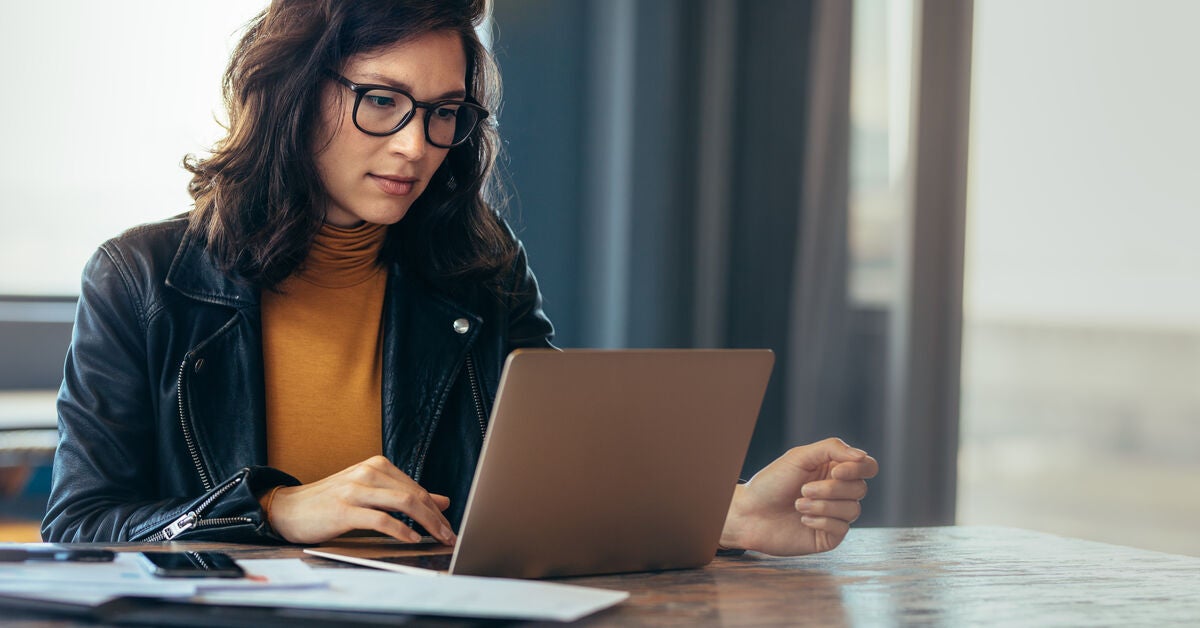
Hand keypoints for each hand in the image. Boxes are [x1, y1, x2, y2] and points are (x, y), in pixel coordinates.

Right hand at [264, 455, 455, 545]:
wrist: (288, 508)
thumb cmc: (330, 502)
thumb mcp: (370, 493)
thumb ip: (403, 495)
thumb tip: (442, 501)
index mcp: (377, 466)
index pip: (417, 488)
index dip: (436, 509)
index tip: (449, 526)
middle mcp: (368, 472)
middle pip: (415, 494)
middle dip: (437, 518)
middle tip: (450, 536)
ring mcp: (356, 489)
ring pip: (404, 503)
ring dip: (427, 523)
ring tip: (437, 538)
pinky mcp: (344, 509)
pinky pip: (381, 519)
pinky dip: (401, 530)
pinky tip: (411, 539)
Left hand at [720, 438, 877, 555]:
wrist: (749, 513)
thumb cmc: (772, 483)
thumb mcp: (800, 457)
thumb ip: (832, 449)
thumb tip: (862, 456)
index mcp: (834, 470)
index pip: (867, 466)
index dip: (858, 469)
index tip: (836, 472)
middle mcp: (839, 492)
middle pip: (860, 488)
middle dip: (831, 489)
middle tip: (804, 489)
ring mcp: (835, 515)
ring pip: (853, 509)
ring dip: (823, 506)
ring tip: (798, 504)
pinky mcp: (829, 536)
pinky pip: (842, 528)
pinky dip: (821, 521)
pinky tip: (802, 519)